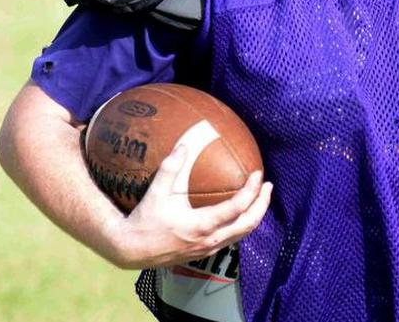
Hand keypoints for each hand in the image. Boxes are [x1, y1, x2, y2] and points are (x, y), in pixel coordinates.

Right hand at [109, 144, 272, 269]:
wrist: (130, 250)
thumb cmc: (144, 221)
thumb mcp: (156, 193)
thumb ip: (171, 168)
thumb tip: (184, 144)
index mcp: (202, 225)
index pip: (238, 207)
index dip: (252, 191)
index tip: (258, 174)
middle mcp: (210, 240)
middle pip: (248, 224)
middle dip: (262, 204)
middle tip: (268, 187)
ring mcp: (208, 249)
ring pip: (242, 234)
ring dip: (254, 216)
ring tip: (260, 199)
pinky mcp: (203, 254)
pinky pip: (231, 239)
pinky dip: (241, 225)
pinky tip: (239, 214)